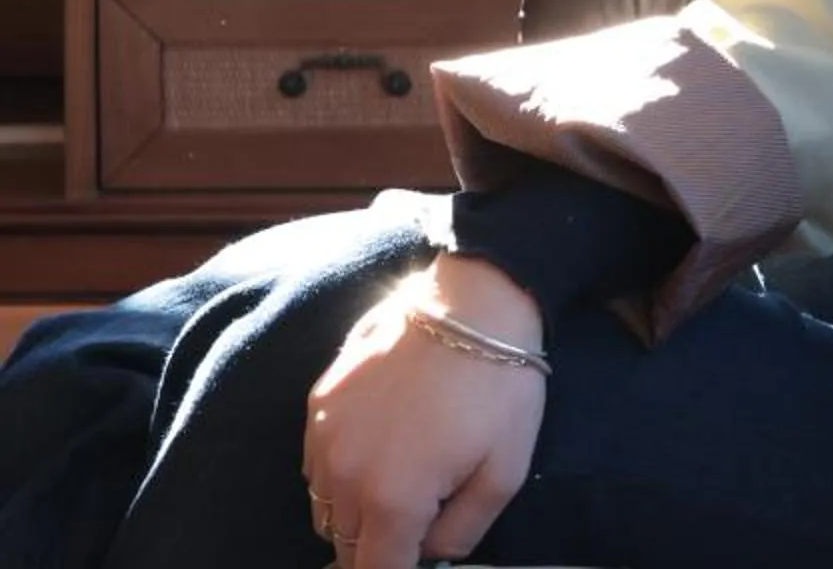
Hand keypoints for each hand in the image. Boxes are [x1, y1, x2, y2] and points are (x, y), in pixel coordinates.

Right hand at [303, 252, 547, 568]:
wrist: (474, 302)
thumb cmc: (499, 386)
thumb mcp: (506, 470)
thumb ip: (462, 531)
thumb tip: (433, 557)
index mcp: (392, 499)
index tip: (415, 555)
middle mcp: (344, 476)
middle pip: (346, 543)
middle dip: (378, 543)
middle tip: (417, 517)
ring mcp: (324, 437)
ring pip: (325, 507)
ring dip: (354, 511)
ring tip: (399, 481)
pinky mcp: (317, 403)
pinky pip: (315, 464)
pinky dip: (338, 472)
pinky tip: (377, 447)